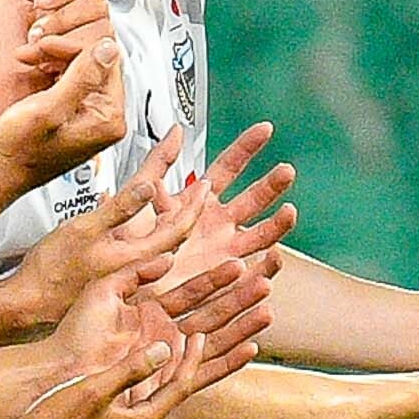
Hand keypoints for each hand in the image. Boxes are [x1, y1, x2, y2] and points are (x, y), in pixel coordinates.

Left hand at [0, 0, 112, 112]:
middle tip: (38, 29)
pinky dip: (67, 53)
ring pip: (101, 26)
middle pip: (98, 1)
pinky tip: (49, 61)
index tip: (39, 2)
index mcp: (63, 6)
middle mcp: (80, 25)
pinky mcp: (94, 70)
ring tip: (40, 48)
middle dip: (62, 15)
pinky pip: (98, 50)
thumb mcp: (8, 0)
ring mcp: (89, 47)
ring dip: (62, 37)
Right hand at [0, 26, 124, 181]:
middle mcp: (105, 119)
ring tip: (32, 59)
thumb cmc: (19, 150)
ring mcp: (91, 115)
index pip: (107, 63)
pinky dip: (53, 67)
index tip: (48, 45)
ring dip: (55, 56)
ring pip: (83, 66)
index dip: (74, 47)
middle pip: (97, 62)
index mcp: (108, 120)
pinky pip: (72, 77)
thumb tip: (108, 49)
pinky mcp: (76, 112)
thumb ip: (82, 77)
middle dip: (63, 51)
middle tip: (36, 51)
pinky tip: (36, 69)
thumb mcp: (49, 109)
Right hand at [6, 162, 183, 327]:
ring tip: (182, 201)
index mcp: (138, 256)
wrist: (30, 303)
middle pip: (176, 236)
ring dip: (174, 221)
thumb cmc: (52, 271)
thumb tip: (151, 187)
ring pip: (162, 244)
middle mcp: (140, 268)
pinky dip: (151, 232)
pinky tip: (144, 221)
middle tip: (200, 189)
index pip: (180, 227)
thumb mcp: (85, 229)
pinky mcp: (116, 277)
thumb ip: (120, 208)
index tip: (204, 184)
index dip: (194, 202)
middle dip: (190, 210)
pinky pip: (144, 252)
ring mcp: (129, 274)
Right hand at [19, 271, 181, 418]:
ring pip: (149, 404)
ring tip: (163, 356)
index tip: (198, 337)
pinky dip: (138, 391)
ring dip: (158, 378)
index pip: (179, 388)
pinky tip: (128, 381)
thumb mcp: (95, 389)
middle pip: (168, 397)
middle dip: (179, 368)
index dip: (191, 359)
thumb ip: (131, 369)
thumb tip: (162, 351)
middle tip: (189, 342)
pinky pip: (131, 412)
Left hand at [146, 122, 293, 341]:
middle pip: (254, 198)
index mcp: (199, 201)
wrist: (130, 290)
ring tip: (289, 212)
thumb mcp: (141, 203)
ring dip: (279, 223)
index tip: (266, 128)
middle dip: (272, 184)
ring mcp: (227, 251)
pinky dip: (267, 267)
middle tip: (286, 171)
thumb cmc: (133, 248)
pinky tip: (274, 258)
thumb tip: (174, 133)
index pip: (229, 167)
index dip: (247, 147)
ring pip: (262, 234)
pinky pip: (254, 272)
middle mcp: (219, 223)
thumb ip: (156, 169)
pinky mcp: (228, 280)